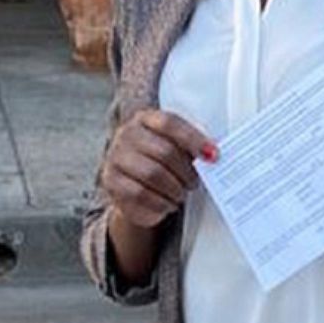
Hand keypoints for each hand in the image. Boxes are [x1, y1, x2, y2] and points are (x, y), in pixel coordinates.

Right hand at [102, 109, 216, 229]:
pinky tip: (168, 203)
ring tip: (181, 194)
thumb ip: (191, 147)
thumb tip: (213, 155)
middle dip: (186, 171)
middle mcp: (126, 134)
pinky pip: (140, 194)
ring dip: (174, 189)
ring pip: (152, 174)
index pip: (170, 123)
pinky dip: (160, 202)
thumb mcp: (174, 148)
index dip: (193, 139)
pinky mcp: (110, 181)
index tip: (212, 155)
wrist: (133, 186)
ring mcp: (115, 157)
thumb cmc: (161, 163)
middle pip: (164, 151)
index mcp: (145, 119)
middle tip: (195, 182)